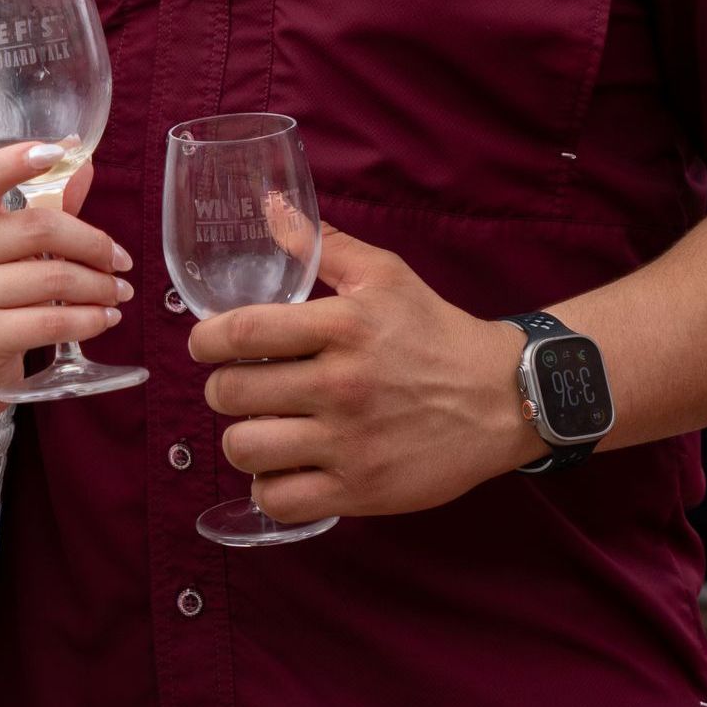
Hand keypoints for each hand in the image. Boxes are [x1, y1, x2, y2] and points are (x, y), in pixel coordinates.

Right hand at [0, 144, 130, 426]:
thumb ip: (43, 209)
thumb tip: (84, 162)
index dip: (18, 160)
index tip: (58, 149)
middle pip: (41, 229)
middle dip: (95, 245)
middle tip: (120, 261)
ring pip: (53, 280)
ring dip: (100, 288)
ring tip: (117, 293)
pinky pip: (50, 323)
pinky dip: (89, 320)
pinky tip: (104, 319)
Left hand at [188, 230, 536, 523]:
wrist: (501, 399)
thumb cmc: (435, 332)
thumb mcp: (385, 275)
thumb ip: (321, 243)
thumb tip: (270, 207)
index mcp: (344, 326)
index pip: (244, 331)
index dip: (205, 339)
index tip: (204, 344)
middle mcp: (343, 385)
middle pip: (233, 393)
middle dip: (221, 388)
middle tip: (236, 385)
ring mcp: (350, 443)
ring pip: (246, 449)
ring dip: (241, 438)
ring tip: (258, 426)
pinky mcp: (361, 490)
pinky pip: (280, 499)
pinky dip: (268, 487)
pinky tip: (282, 467)